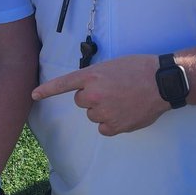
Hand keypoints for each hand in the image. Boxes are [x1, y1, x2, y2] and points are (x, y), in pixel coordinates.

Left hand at [32, 56, 169, 135]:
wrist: (161, 82)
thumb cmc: (139, 69)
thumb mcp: (112, 66)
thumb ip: (96, 78)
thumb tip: (91, 90)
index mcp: (92, 76)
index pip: (64, 84)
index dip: (47, 90)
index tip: (34, 95)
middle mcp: (93, 95)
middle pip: (81, 101)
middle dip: (92, 98)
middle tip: (112, 90)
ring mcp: (103, 112)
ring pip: (93, 115)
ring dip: (103, 110)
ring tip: (123, 100)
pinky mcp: (114, 126)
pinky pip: (104, 128)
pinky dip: (112, 123)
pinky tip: (125, 113)